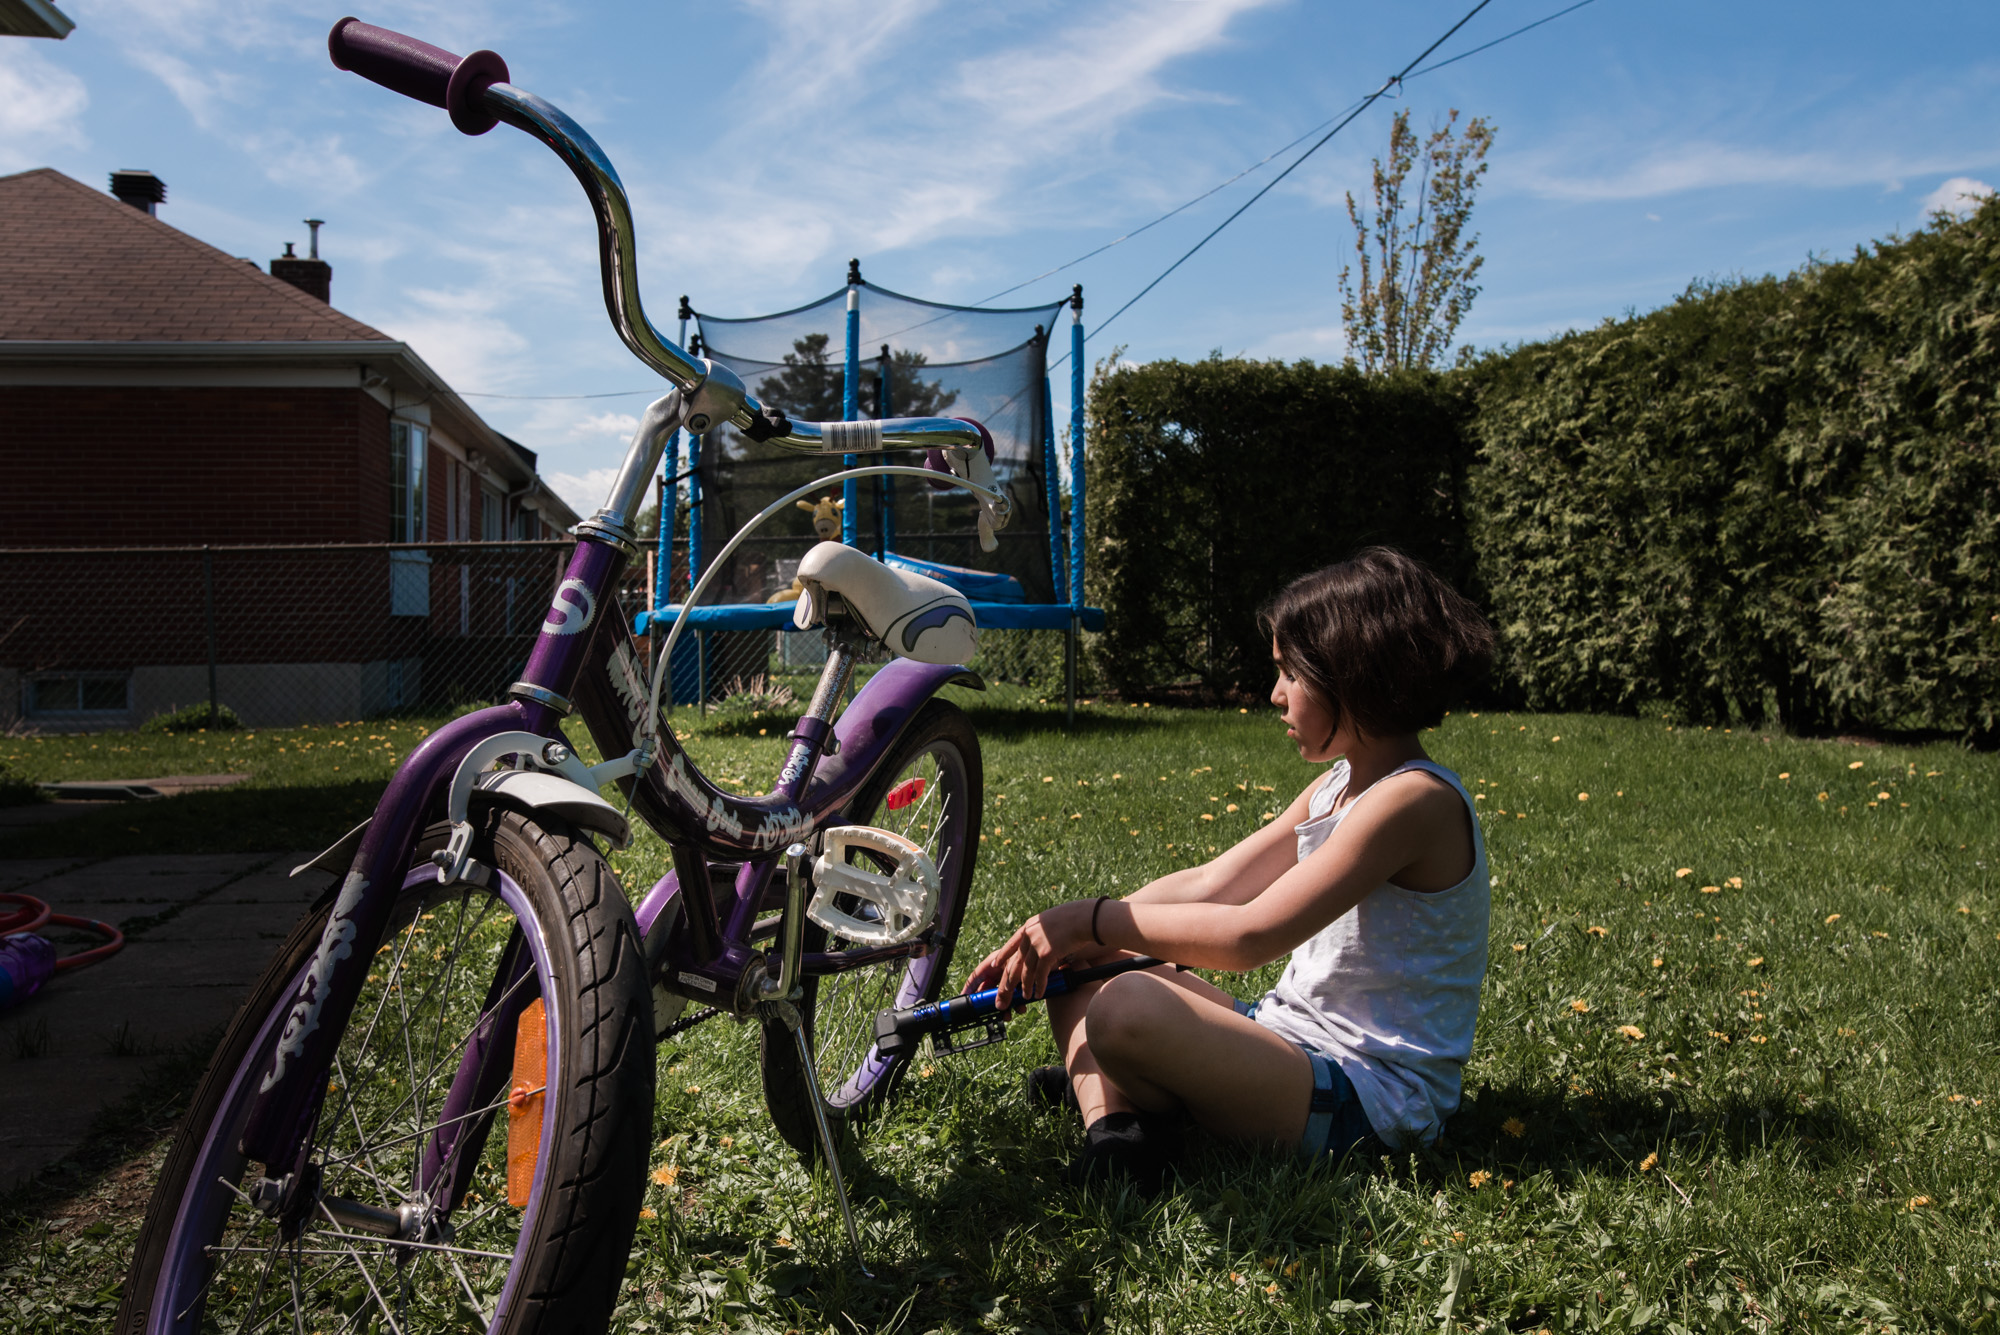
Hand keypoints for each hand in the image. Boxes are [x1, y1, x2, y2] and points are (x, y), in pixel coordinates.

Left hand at [965, 899, 1098, 1009]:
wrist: (1086, 918)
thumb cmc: (1075, 918)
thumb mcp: (1052, 922)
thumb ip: (1042, 933)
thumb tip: (1040, 945)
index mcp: (1029, 926)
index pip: (1011, 944)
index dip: (1002, 956)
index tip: (995, 965)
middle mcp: (1029, 935)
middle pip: (1015, 962)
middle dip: (1008, 980)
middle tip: (1004, 992)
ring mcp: (1037, 945)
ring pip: (1026, 972)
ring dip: (1025, 987)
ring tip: (1024, 997)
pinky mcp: (1047, 954)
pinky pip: (1040, 975)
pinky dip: (1039, 987)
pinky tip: (1038, 995)